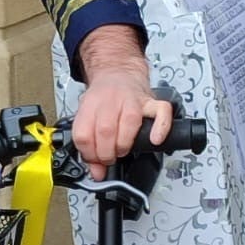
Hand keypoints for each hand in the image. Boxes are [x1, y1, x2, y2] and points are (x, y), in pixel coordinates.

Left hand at [70, 27, 173, 179]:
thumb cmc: (103, 98)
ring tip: (122, 150)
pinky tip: (154, 139)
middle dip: (106, 153)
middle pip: (105, 131)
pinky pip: (161, 112)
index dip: (89, 154)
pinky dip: (160, 128)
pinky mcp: (151, 101)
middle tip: (109, 158)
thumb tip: (96, 173)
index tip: (94, 160)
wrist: (118, 71)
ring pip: (129, 123)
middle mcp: (110, 101)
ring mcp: (132, 100)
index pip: (83, 134)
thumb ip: (90, 146)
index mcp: (90, 106)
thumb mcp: (88, 117)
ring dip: (125, 145)